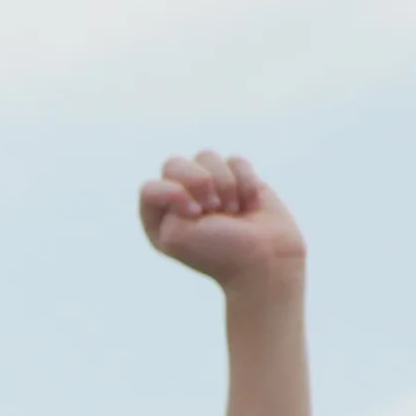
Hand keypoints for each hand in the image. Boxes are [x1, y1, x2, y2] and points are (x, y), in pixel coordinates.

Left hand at [139, 148, 302, 295]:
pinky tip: (249, 205)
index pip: (149, 188)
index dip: (172, 193)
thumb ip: (161, 197)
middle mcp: (180, 200)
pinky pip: (236, 161)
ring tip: (232, 210)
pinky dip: (246, 182)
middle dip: (199, 182)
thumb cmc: (218, 252)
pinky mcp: (238, 179)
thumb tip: (190, 170)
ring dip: (224, 184)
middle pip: (174, 163)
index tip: (194, 213)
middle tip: (213, 208)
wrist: (266, 259)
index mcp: (158, 218)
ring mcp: (209, 187)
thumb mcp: (174, 234)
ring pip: (206, 156)